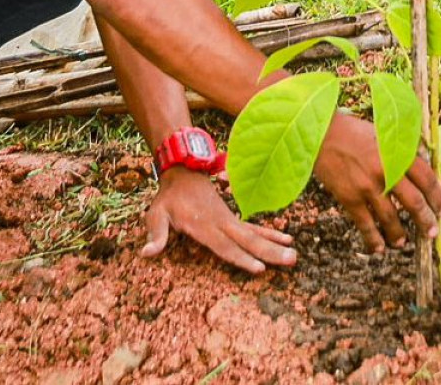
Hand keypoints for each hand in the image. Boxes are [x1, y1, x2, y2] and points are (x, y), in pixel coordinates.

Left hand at [141, 168, 297, 273]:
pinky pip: (254, 228)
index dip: (241, 258)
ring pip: (255, 234)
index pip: (224, 246)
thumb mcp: (156, 214)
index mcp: (203, 225)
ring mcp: (229, 219)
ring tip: (294, 255)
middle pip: (248, 240)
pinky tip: (286, 239)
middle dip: (269, 252)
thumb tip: (146, 254)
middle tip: (291, 261)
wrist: (183, 171)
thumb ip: (155, 234)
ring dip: (275, 244)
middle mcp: (221, 223)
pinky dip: (270, 233)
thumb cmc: (168, 198)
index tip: (260, 268)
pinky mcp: (233, 218)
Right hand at [313, 112, 440, 251]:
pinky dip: (373, 238)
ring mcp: (367, 186)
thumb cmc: (354, 131)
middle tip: (431, 233)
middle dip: (425, 220)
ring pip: (390, 218)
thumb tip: (420, 172)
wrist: (321, 134)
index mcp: (398, 152)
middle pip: (414, 202)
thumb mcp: (384, 134)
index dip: (437, 197)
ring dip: (399, 234)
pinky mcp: (349, 197)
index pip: (426, 178)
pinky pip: (365, 224)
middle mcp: (386, 171)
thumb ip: (401, 152)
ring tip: (403, 243)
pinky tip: (379, 248)